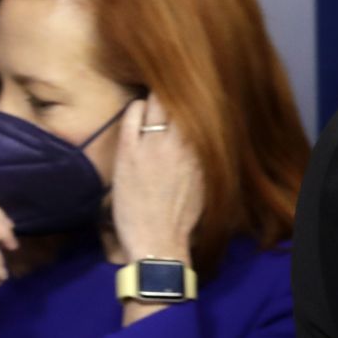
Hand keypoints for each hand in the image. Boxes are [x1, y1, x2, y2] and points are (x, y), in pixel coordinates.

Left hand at [112, 94, 203, 263]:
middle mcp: (184, 142)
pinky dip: (135, 109)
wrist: (160, 242)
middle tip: (167, 97)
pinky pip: (133, 114)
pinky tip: (136, 115)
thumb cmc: (184, 219)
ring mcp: (155, 144)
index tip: (189, 101)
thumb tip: (206, 138)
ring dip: (155, 100)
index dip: (194, 102)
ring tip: (151, 106)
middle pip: (180, 100)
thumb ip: (205, 157)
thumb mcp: (207, 184)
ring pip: (157, 102)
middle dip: (174, 95)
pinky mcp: (130, 150)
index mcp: (205, 151)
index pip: (202, 111)